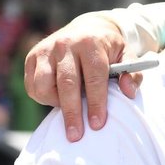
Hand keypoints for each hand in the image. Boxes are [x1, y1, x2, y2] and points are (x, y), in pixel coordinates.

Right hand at [24, 14, 138, 141]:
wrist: (86, 29)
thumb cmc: (108, 48)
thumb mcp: (126, 55)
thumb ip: (132, 72)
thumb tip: (129, 92)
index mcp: (91, 43)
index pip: (94, 77)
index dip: (96, 102)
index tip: (98, 124)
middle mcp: (65, 44)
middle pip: (67, 84)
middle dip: (72, 112)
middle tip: (76, 135)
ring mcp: (46, 50)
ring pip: (44, 85)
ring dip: (56, 103)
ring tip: (70, 110)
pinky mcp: (33, 57)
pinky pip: (32, 85)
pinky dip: (43, 97)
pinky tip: (58, 99)